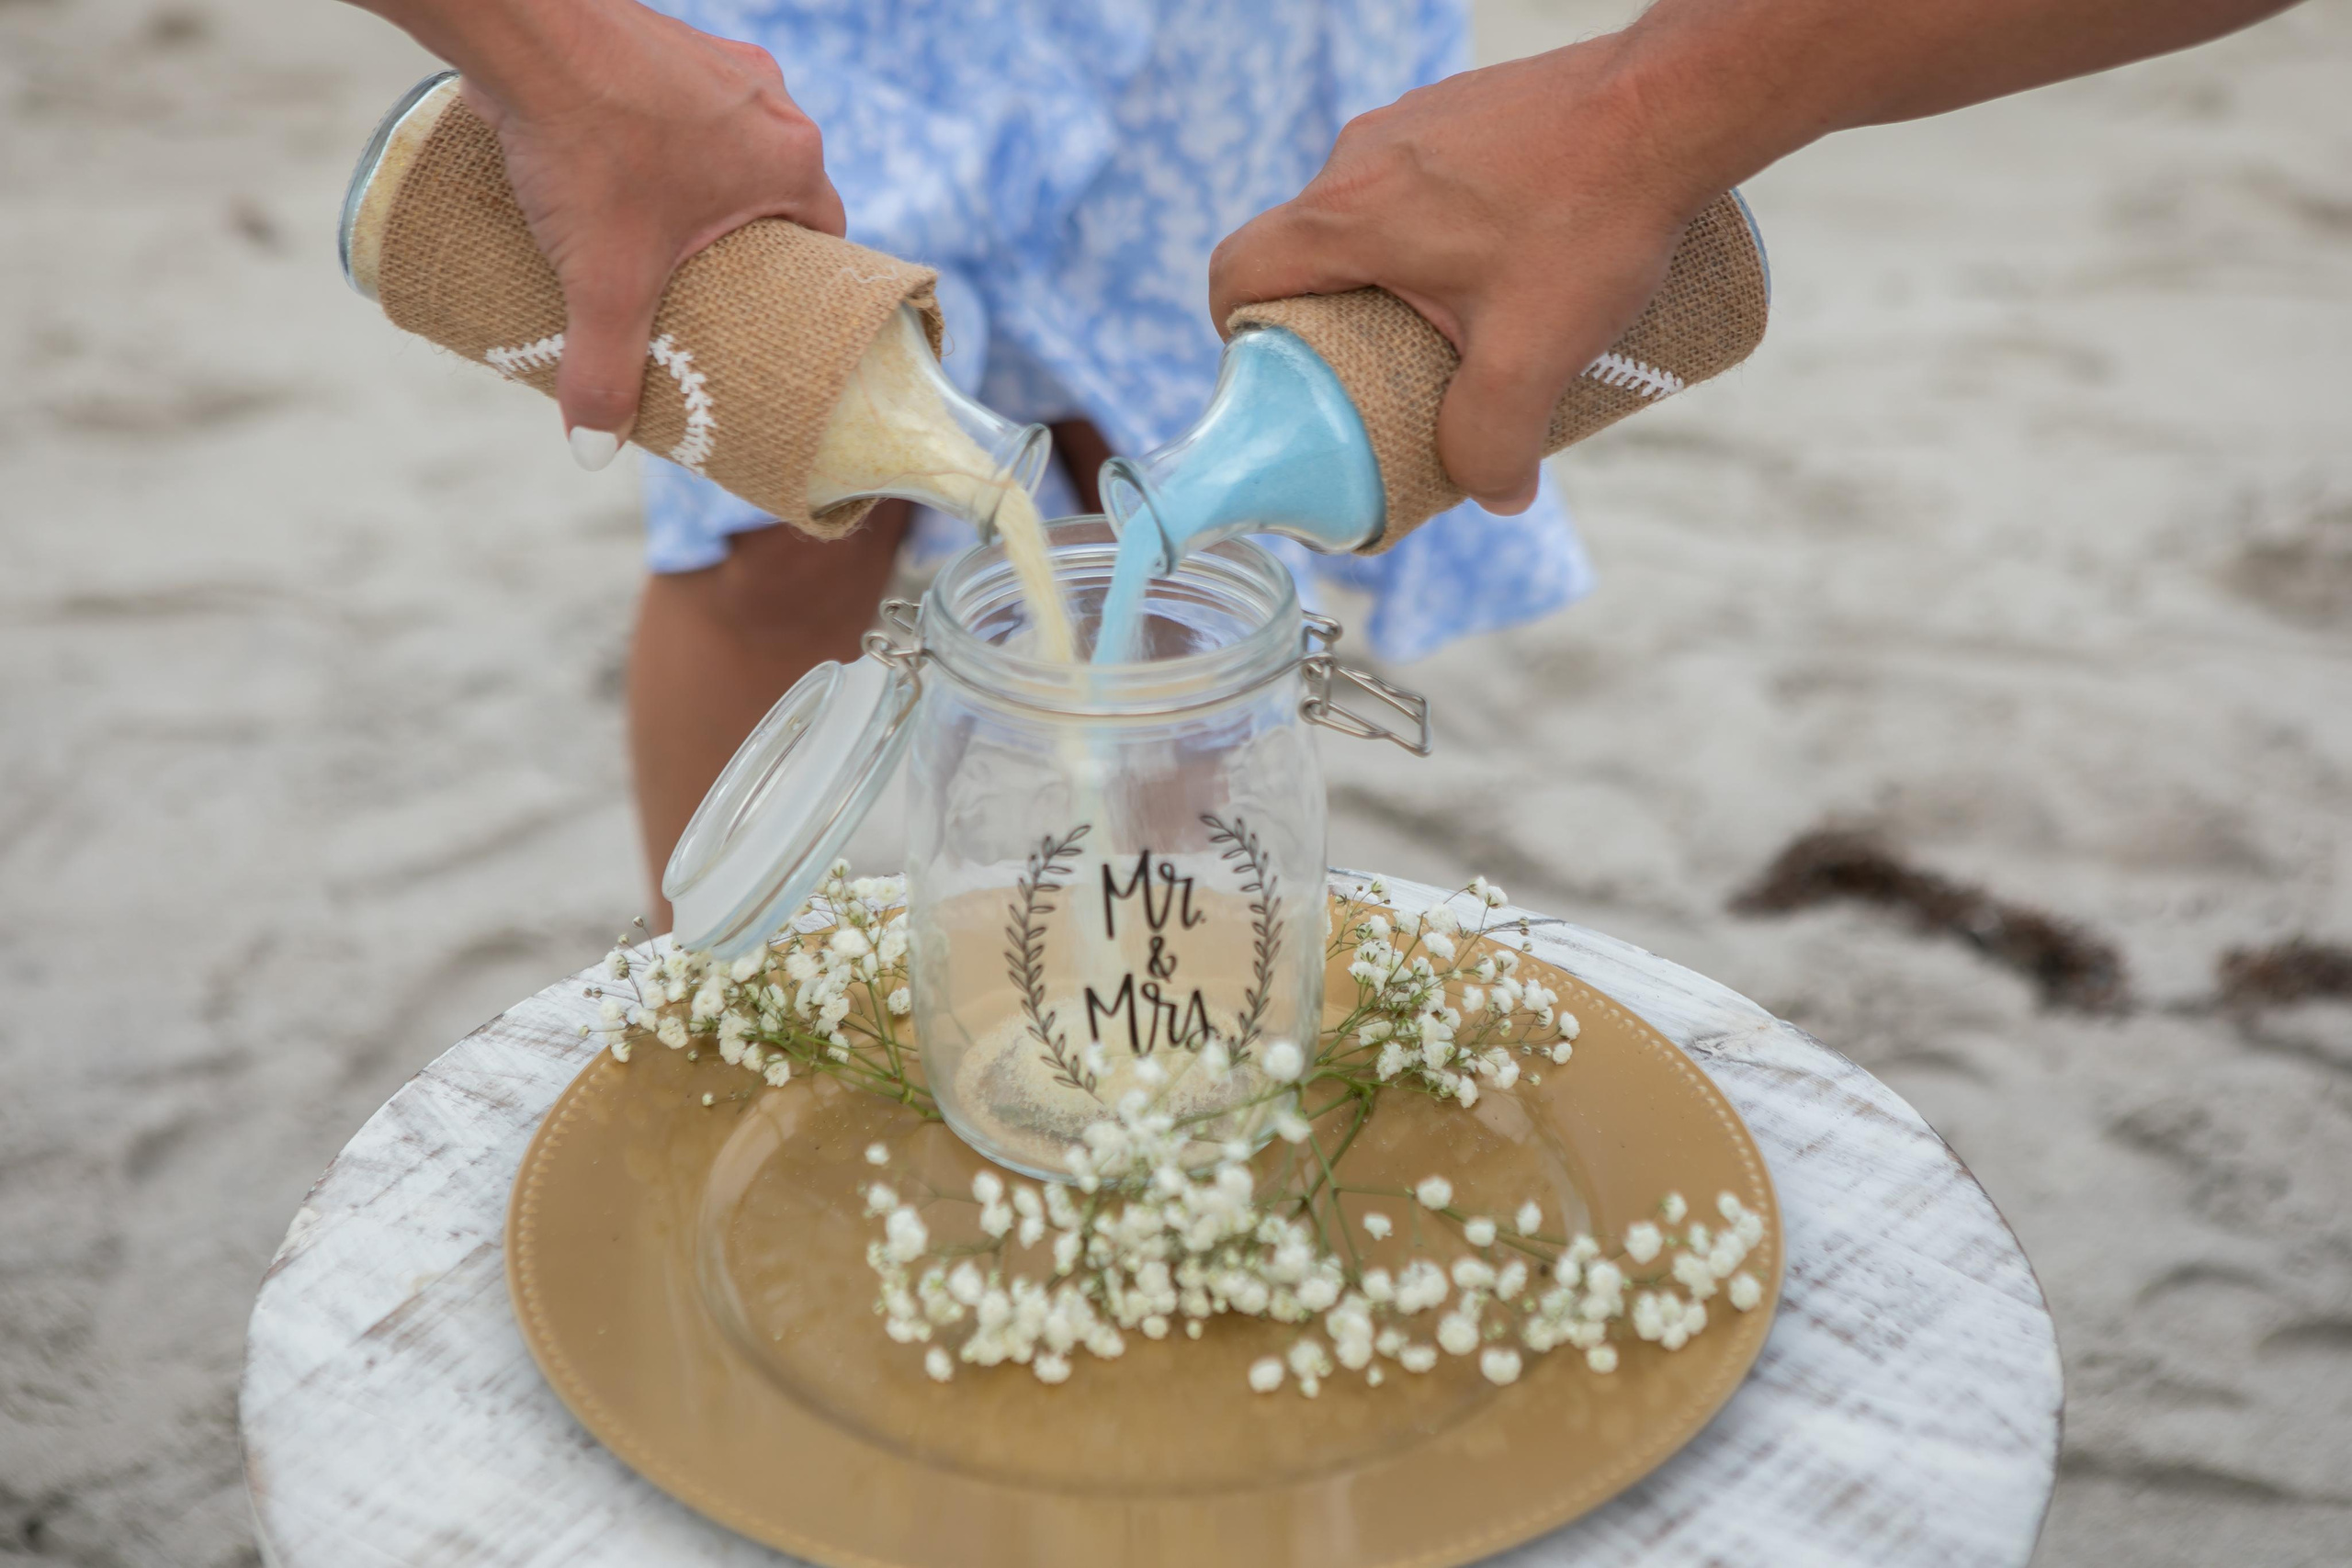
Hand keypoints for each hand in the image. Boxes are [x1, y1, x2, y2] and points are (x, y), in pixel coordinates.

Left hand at [447, 1, 843, 465]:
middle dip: (746, 236)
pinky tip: (615, 158)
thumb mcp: (604, 279)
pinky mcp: (665, 36)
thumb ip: (604, 368)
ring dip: (701, 182)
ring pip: (730, 139)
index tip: (774, 311)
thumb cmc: (587, 143)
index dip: (807, 281)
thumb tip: (593, 448)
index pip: (829, 234)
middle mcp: (773, 102)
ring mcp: (720, 62)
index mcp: (791, 159)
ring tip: (653, 226)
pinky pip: (682, 100)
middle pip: (778, 188)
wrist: (524, 28)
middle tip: (705, 282)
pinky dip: (660, 133)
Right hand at [1209, 41, 1715, 513]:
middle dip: (1339, 323)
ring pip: (1370, 216)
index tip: (1285, 379)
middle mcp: (1363, 156)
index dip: (1239, 337)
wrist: (1675, 105)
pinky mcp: (1463, 107)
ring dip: (1399, 275)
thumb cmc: (1594, 214)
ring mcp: (1414, 121)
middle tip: (1397, 374)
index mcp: (1347, 216)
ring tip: (1470, 322)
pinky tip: (1511, 257)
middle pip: (1307, 254)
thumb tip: (1495, 494)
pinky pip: (1422, 181)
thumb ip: (1495, 441)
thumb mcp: (1533, 356)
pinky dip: (1442, 229)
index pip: (1237, 273)